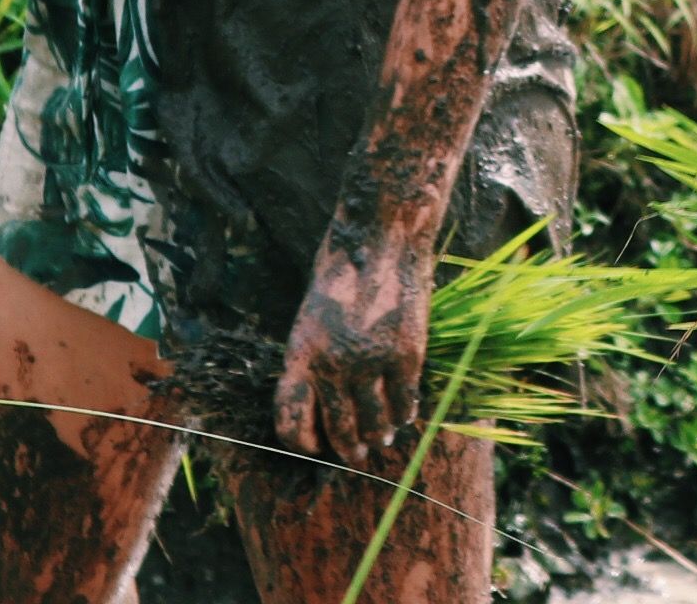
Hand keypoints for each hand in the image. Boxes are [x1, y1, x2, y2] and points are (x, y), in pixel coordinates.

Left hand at [278, 233, 432, 472]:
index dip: (302, 442)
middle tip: (355, 456)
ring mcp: (371, 363)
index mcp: (300, 355)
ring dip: (377, 435)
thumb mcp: (310, 318)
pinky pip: (405, 401)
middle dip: (347, 448)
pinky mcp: (406, 356)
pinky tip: (404, 415)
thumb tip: (323, 403)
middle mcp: (332, 366)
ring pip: (374, 422)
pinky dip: (405, 413)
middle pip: (339, 429)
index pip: (291, 421)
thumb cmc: (341, 274)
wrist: (381, 240)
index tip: (315, 446)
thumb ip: (313, 359)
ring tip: (381, 438)